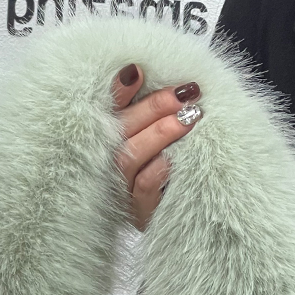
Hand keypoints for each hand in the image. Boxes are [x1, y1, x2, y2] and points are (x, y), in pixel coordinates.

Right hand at [111, 63, 202, 230]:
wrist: (178, 223)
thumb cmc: (167, 173)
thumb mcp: (158, 140)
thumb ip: (157, 114)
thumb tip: (181, 85)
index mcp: (107, 139)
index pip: (108, 109)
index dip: (118, 90)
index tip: (137, 71)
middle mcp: (106, 162)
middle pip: (119, 129)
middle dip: (152, 108)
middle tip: (184, 93)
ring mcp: (118, 187)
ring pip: (128, 156)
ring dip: (159, 134)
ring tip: (189, 117)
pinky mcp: (134, 211)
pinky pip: (142, 186)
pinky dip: (159, 168)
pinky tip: (175, 157)